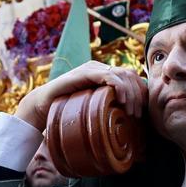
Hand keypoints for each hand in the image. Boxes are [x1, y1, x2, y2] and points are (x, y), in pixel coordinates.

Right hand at [13, 61, 145, 130]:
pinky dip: (119, 87)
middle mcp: (99, 68)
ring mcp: (92, 68)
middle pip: (130, 74)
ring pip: (122, 74)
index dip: (140, 91)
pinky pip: (108, 76)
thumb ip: (108, 106)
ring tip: (130, 110)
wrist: (42, 105)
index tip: (143, 110)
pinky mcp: (84, 73)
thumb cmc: (67, 109)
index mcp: (104, 74)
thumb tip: (130, 118)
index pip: (131, 76)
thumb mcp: (93, 107)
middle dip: (138, 94)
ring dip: (131, 93)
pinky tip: (121, 100)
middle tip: (137, 114)